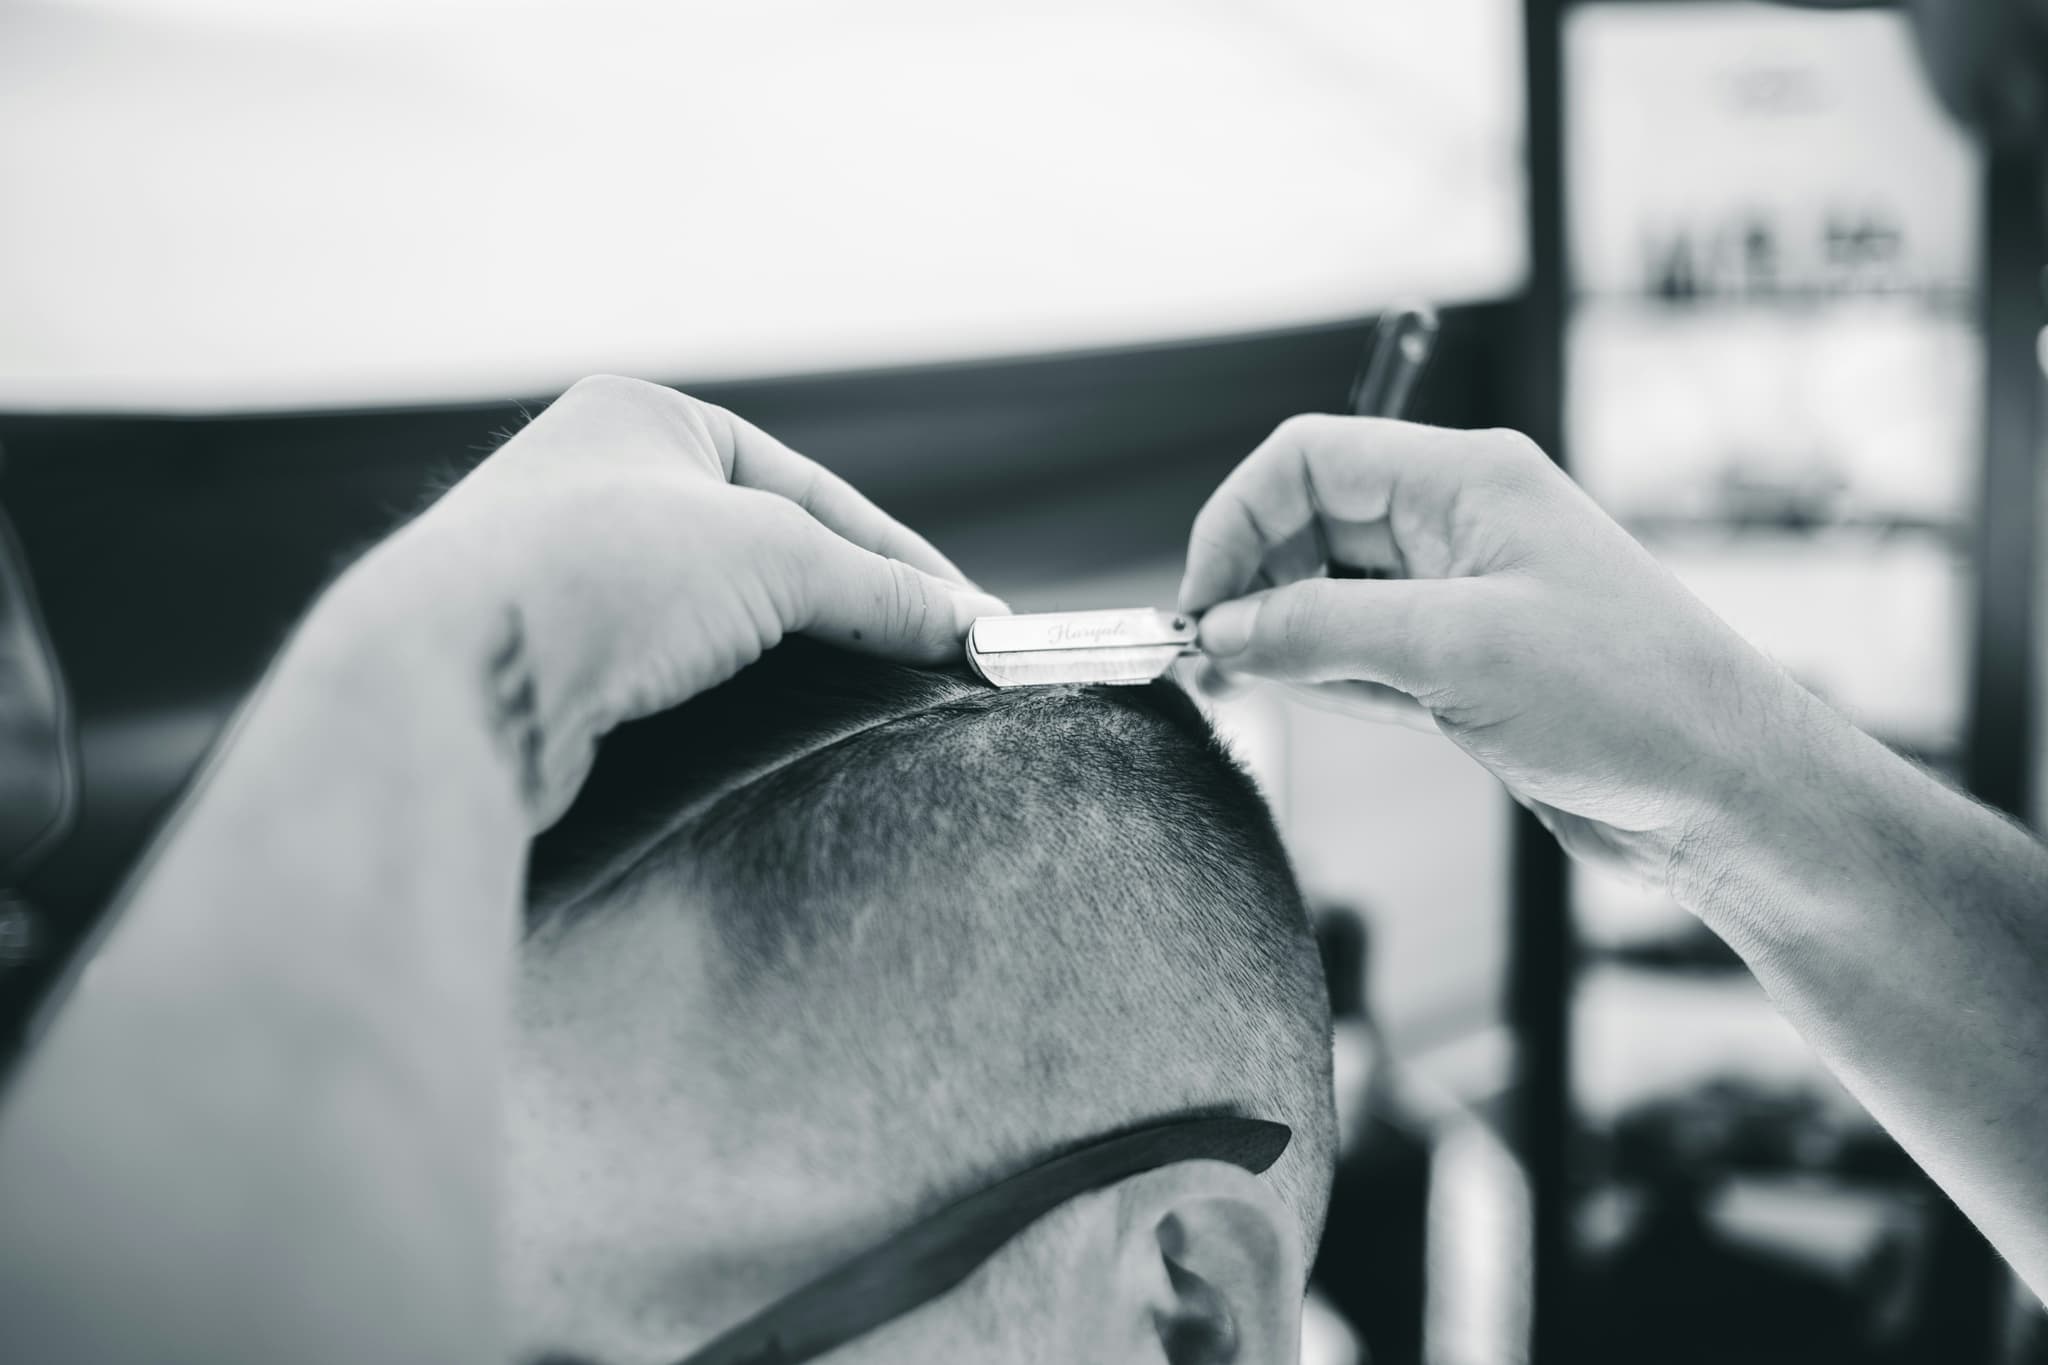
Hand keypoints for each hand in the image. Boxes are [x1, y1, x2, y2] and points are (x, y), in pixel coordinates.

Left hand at [342, 375, 1005, 827]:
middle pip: (768, 554)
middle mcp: (597, 483)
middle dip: (848, 610)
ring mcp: (566, 575)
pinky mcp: (549, 663)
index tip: (972, 625)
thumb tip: (974, 628)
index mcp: (645, 418)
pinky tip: (776, 733)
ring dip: (791, 661)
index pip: (810, 491)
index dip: (900, 560)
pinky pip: (670, 676)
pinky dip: (731, 701)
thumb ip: (879, 589)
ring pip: (718, 621)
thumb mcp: (775, 556)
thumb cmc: (602, 573)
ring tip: (871, 707)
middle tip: (935, 667)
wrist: (453, 678)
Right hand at [1178, 416, 1829, 889]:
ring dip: (1298, 643)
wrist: (1727, 792)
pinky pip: (1368, 655)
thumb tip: (1223, 630)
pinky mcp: (1469, 665)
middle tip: (1226, 664)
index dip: (1237, 522)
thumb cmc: (1626, 700)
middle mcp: (1460, 525)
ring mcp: (1464, 597)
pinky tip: (1352, 710)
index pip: (1307, 462)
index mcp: (1465, 481)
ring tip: (1304, 693)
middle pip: (1311, 526)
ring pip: (1331, 597)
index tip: (1204, 607)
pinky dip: (1339, 681)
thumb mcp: (1454, 653)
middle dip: (1259, 588)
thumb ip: (1322, 631)